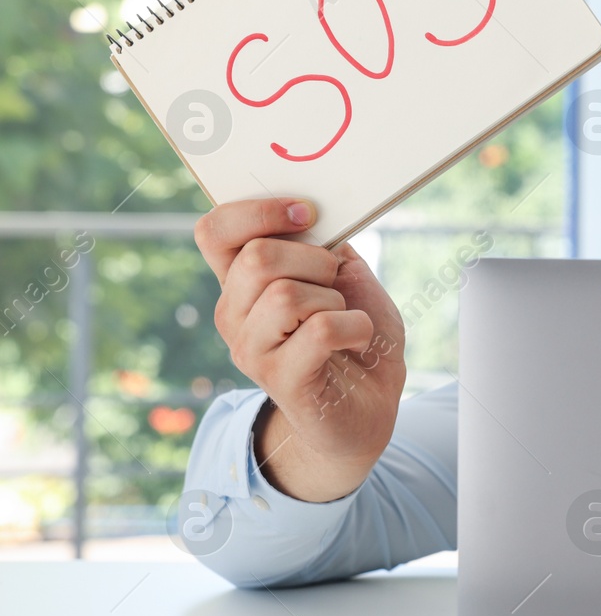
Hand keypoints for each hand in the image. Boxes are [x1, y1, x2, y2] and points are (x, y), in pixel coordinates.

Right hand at [195, 198, 405, 500]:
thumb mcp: (345, 277)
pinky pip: (319, 330)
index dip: (257, 211)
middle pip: (257, 258)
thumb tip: (310, 210)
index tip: (306, 213)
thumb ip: (323, 244)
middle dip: (316, 260)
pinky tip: (356, 341)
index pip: (214, 230)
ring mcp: (250, 349)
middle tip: (336, 286)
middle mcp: (234, 313)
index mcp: (242, 281)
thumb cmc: (356, 335)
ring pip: (285, 295)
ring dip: (335, 300)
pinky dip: (355, 327)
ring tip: (344, 319)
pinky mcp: (280, 379)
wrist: (370, 405)